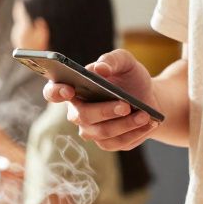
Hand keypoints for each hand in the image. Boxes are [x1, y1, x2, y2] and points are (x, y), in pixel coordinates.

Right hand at [44, 49, 158, 150]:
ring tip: (144, 115)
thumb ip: (111, 60)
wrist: (148, 97)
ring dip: (126, 124)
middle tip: (125, 105)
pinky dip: (136, 133)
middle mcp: (78, 112)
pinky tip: (149, 122)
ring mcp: (91, 130)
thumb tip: (99, 69)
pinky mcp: (108, 143)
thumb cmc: (130, 77)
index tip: (69, 90)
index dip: (56, 92)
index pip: (53, 92)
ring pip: (102, 133)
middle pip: (83, 116)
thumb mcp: (125, 62)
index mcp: (74, 88)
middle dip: (105, 111)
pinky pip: (118, 143)